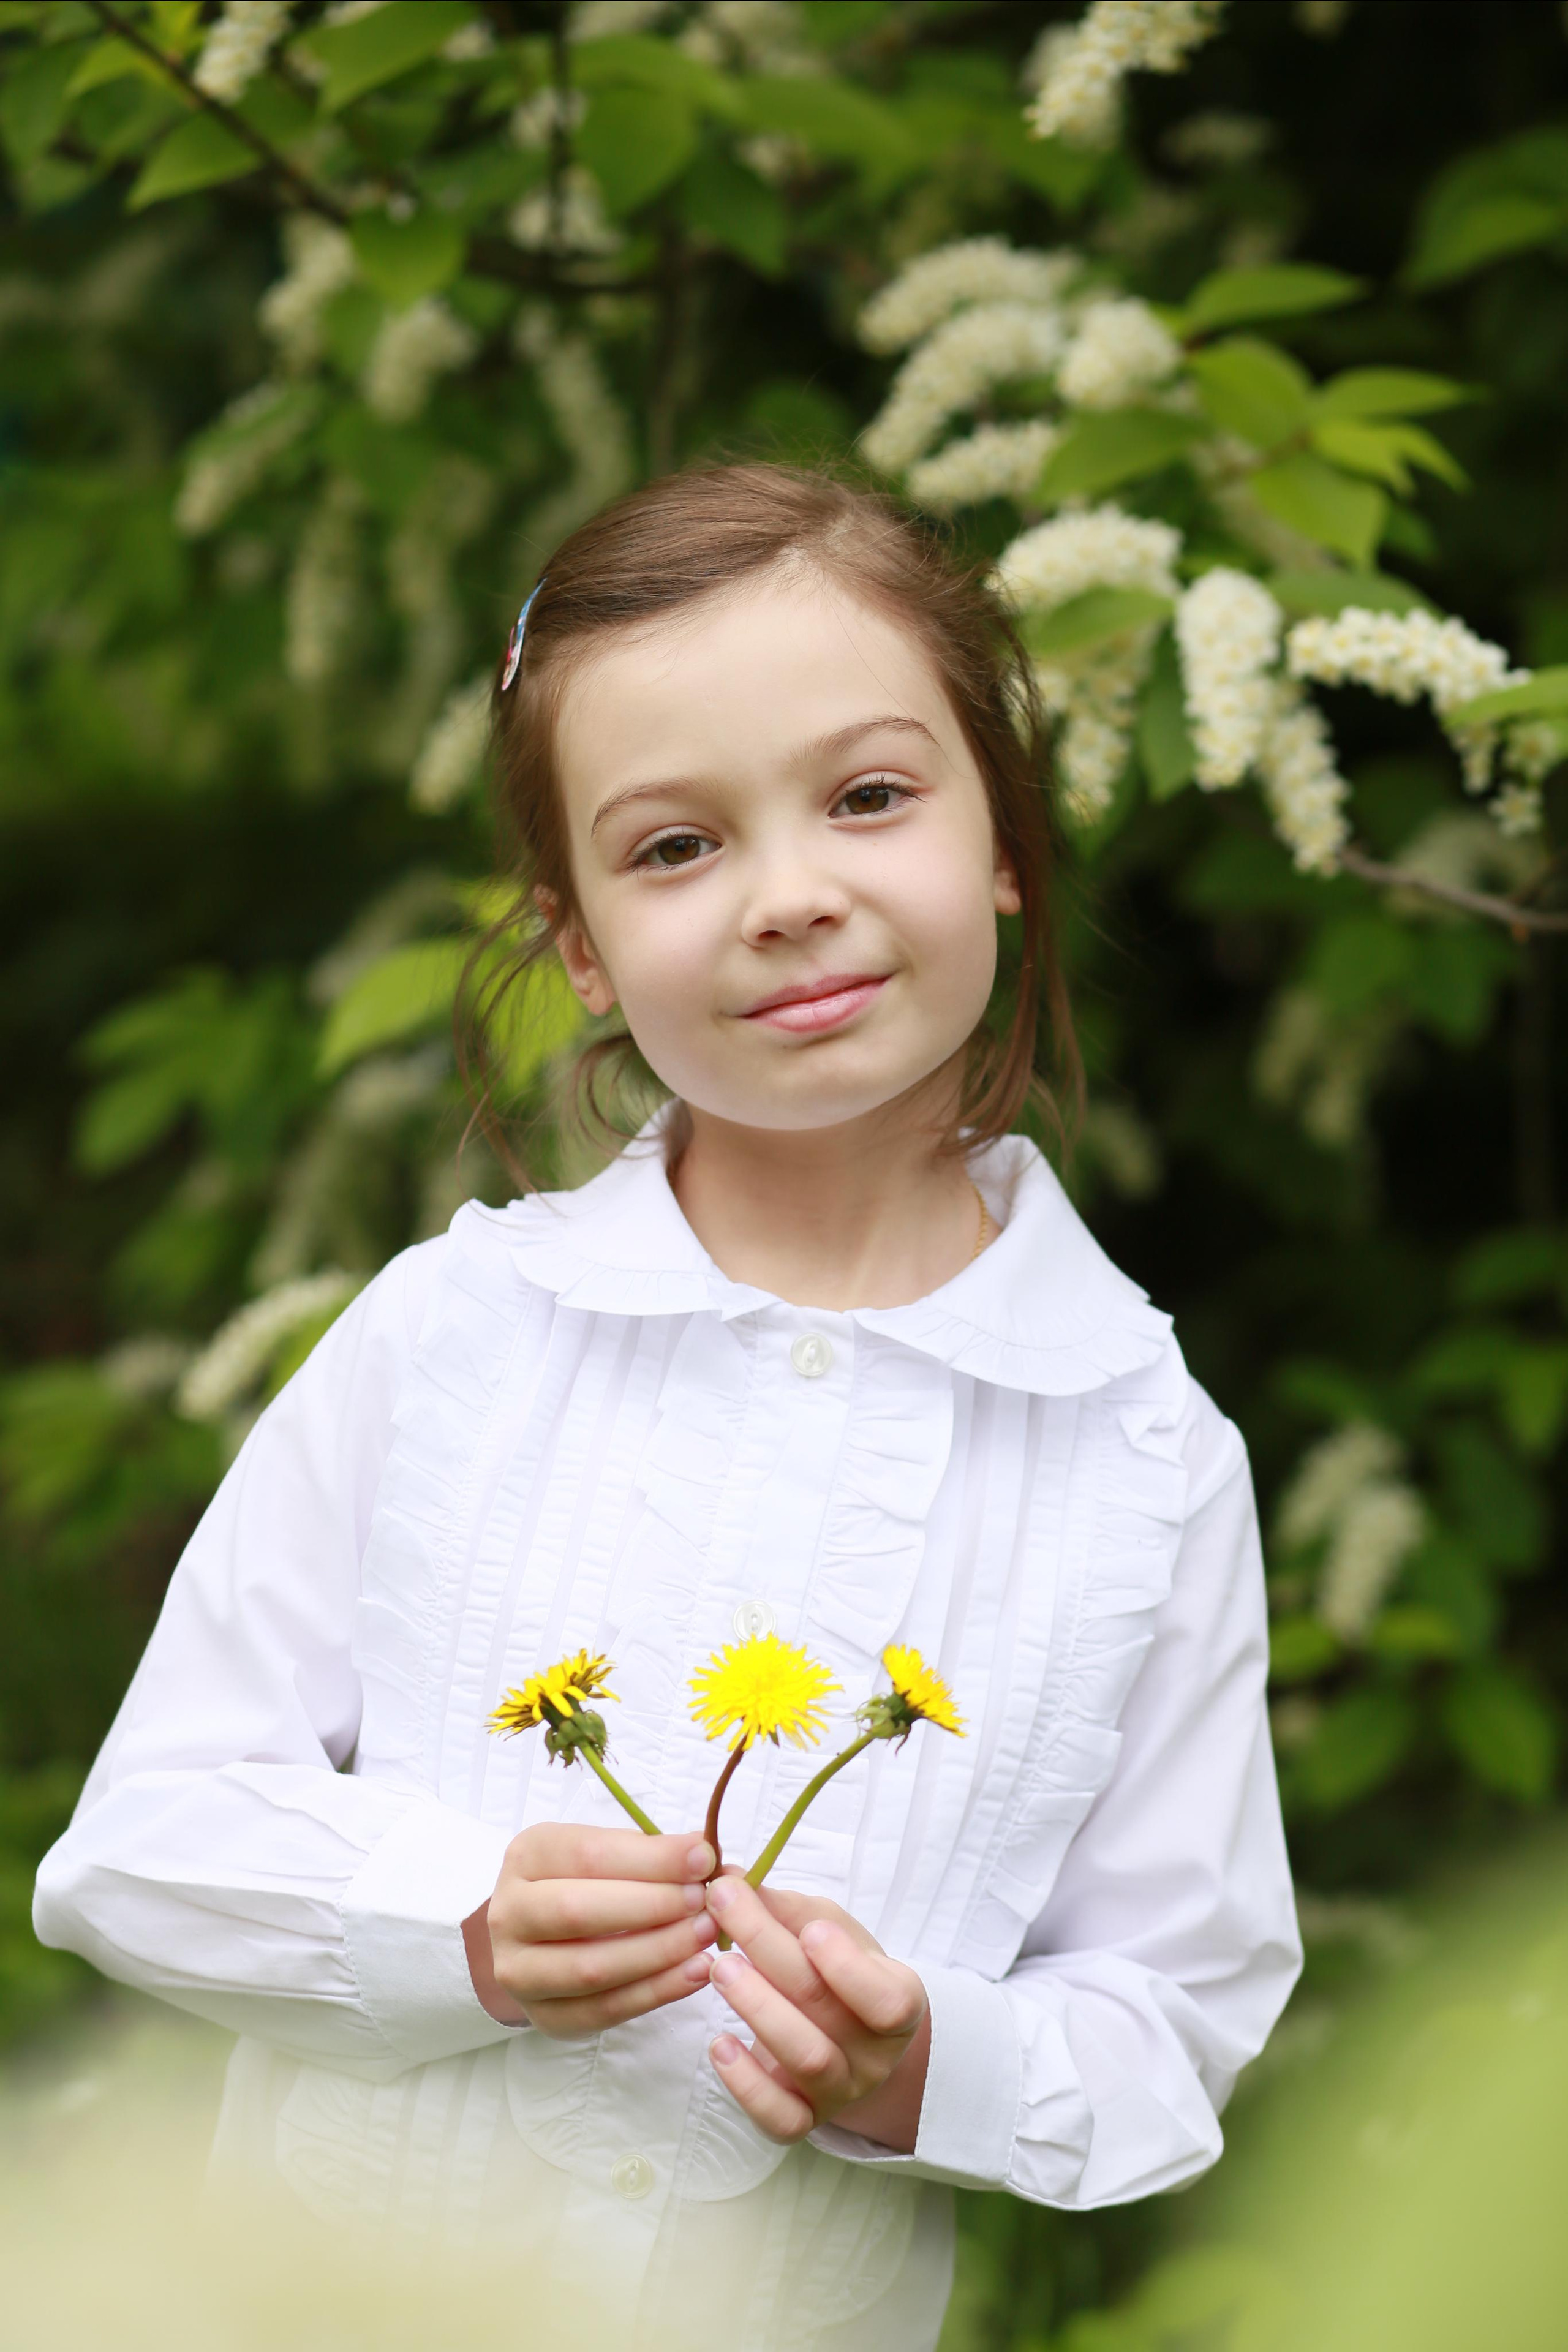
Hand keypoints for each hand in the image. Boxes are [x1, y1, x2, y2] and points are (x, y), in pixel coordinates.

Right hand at [467, 1825, 717, 2038]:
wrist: (535, 1939)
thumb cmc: (582, 1883)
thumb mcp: (604, 1852)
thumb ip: (650, 1853)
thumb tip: (707, 1857)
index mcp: (527, 1856)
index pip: (588, 1854)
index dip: (651, 1858)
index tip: (703, 1858)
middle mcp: (510, 1913)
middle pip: (579, 1912)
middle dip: (652, 1905)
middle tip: (704, 1901)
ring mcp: (520, 1972)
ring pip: (592, 1967)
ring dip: (659, 1951)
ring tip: (705, 1934)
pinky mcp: (546, 2016)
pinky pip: (605, 2009)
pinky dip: (657, 1991)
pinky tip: (695, 1972)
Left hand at [703, 1874, 928, 2148]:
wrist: (845, 2039)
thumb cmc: (835, 1971)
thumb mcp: (826, 1929)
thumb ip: (787, 1908)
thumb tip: (732, 1878)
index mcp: (899, 2001)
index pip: (887, 1998)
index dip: (849, 1968)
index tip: (810, 1929)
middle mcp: (875, 2054)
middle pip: (826, 2009)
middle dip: (769, 1950)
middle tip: (725, 1908)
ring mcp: (841, 2092)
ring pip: (806, 2059)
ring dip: (758, 2008)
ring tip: (720, 1968)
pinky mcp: (802, 2120)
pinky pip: (779, 2118)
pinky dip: (746, 2084)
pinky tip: (720, 2044)